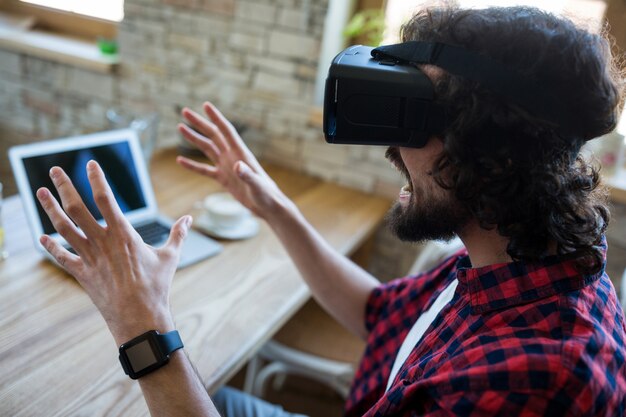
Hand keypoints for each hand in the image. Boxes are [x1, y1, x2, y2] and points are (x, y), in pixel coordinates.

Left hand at [36, 161, 191, 344]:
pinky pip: (61, 257)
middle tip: (54, 171)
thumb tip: (189, 218)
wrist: (139, 317)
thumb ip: (178, 234)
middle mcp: (102, 242)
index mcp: (124, 234)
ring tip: (40, 193)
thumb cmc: (157, 286)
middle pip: (77, 208)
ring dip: (50, 209)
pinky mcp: (83, 274)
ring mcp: (89, 258)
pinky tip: (41, 236)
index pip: (106, 198)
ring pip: (64, 228)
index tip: (91, 164)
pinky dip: (50, 246)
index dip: (97, 179)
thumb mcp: (171, 257)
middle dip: (64, 187)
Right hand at [176, 102, 290, 220]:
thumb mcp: (256, 185)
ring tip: (180, 128)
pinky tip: (180, 160)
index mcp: (241, 154)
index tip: (205, 105)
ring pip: (207, 148)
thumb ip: (247, 175)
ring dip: (194, 139)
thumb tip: (237, 165)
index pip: (226, 131)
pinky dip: (192, 165)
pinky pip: (204, 170)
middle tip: (184, 111)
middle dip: (199, 123)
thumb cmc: (266, 195)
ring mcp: (227, 167)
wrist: (267, 206)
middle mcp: (232, 156)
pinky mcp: (223, 179)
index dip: (216, 118)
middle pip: (213, 135)